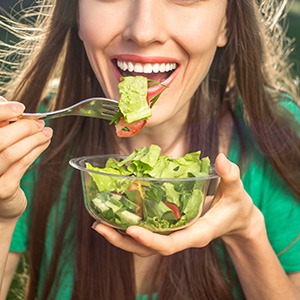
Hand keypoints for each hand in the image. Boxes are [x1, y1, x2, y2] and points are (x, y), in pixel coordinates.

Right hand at [0, 97, 52, 219]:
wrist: (1, 207)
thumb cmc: (0, 171)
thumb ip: (2, 128)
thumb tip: (12, 105)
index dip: (1, 111)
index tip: (21, 108)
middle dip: (23, 127)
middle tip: (40, 122)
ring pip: (10, 152)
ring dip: (33, 138)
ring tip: (47, 132)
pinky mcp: (2, 190)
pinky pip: (21, 165)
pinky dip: (36, 150)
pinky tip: (45, 142)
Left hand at [92, 153, 263, 255]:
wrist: (236, 219)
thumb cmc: (236, 206)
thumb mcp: (237, 191)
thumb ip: (230, 176)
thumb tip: (221, 159)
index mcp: (197, 234)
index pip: (171, 244)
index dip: (150, 240)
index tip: (131, 229)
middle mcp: (182, 238)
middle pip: (148, 249)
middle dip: (123, 241)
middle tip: (99, 226)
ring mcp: (174, 235)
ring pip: (143, 245)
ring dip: (120, 235)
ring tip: (99, 222)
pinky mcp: (170, 228)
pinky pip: (147, 232)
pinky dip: (129, 226)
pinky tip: (116, 213)